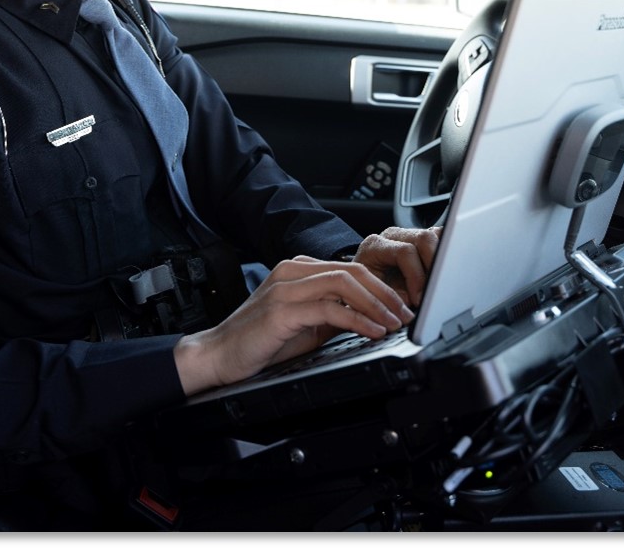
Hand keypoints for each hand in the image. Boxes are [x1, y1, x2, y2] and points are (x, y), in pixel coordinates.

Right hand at [173, 256, 413, 395]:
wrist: (218, 356)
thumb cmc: (258, 342)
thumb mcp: (305, 326)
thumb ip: (333, 315)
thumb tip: (371, 317)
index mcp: (297, 269)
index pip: (350, 268)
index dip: (381, 286)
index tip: (402, 306)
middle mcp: (291, 271)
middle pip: (352, 270)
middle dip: (385, 292)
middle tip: (405, 314)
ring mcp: (285, 287)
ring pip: (344, 283)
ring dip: (376, 303)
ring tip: (394, 322)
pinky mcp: (282, 309)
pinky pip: (329, 308)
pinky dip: (357, 319)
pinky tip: (372, 330)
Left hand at [353, 225, 440, 306]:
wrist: (361, 284)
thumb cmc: (367, 291)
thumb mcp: (376, 296)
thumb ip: (394, 300)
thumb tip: (417, 304)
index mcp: (375, 246)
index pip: (405, 252)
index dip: (417, 276)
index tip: (420, 298)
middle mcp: (392, 236)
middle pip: (424, 239)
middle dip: (434, 266)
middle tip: (434, 290)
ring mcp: (407, 235)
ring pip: (435, 236)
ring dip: (441, 260)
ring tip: (438, 284)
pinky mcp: (420, 240)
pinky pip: (439, 240)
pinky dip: (445, 255)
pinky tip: (441, 274)